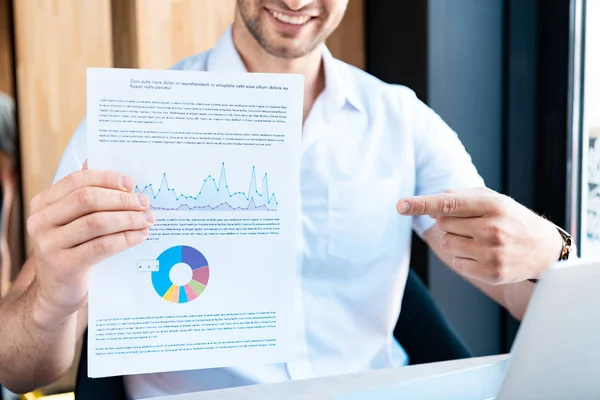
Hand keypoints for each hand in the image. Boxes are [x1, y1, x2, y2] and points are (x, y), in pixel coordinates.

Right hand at [27, 165, 153, 315]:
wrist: (55, 291)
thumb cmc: (71, 249)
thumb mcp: (73, 222)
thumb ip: (88, 199)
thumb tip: (121, 177)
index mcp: (43, 203)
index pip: (77, 181)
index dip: (106, 178)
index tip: (131, 183)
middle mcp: (40, 221)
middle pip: (87, 199)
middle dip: (121, 199)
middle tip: (144, 202)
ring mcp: (49, 245)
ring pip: (96, 222)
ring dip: (128, 218)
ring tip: (147, 219)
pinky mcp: (64, 265)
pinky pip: (102, 246)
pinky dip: (126, 238)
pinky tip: (140, 235)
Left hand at [397, 187, 562, 284]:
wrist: (544, 251)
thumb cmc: (512, 219)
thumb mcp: (494, 200)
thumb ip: (462, 197)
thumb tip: (434, 204)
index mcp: (492, 205)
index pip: (448, 203)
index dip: (422, 204)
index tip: (401, 205)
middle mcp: (491, 229)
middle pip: (443, 224)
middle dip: (452, 223)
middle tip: (475, 225)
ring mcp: (491, 253)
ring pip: (447, 244)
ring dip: (456, 241)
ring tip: (481, 240)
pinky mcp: (490, 273)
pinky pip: (456, 263)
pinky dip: (464, 258)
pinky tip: (483, 255)